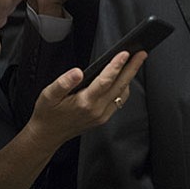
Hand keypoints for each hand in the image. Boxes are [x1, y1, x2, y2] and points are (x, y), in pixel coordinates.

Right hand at [22, 50, 147, 148]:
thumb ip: (63, 83)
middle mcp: (96, 109)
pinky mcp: (103, 118)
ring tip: (135, 62)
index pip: (106, 80)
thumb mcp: (48, 95)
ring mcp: (102, 115)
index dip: (116, 65)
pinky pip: (119, 101)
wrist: (47, 135)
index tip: (125, 53)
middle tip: (142, 53)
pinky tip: (123, 78)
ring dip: (130, 77)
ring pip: (122, 93)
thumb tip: (77, 72)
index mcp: (84, 102)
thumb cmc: (47, 113)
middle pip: (120, 85)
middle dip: (132, 68)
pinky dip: (123, 87)